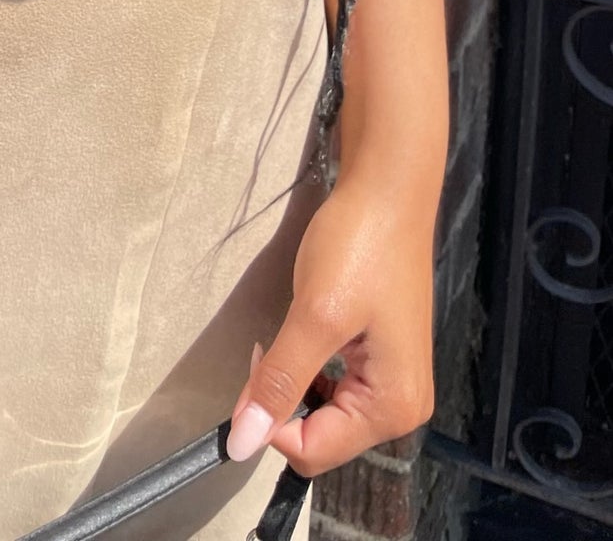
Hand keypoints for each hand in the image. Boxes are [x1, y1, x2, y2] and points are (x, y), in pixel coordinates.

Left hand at [225, 173, 436, 474]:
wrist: (386, 191)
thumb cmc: (357, 249)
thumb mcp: (314, 316)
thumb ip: (280, 383)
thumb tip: (241, 446)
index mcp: (393, 408)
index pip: (312, 451)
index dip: (270, 418)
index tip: (259, 360)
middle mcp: (401, 408)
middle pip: (319, 436)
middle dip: (284, 399)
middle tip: (274, 341)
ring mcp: (393, 383)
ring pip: (322, 411)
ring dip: (294, 381)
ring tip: (293, 330)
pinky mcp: (381, 358)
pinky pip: (334, 387)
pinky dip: (309, 367)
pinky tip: (309, 330)